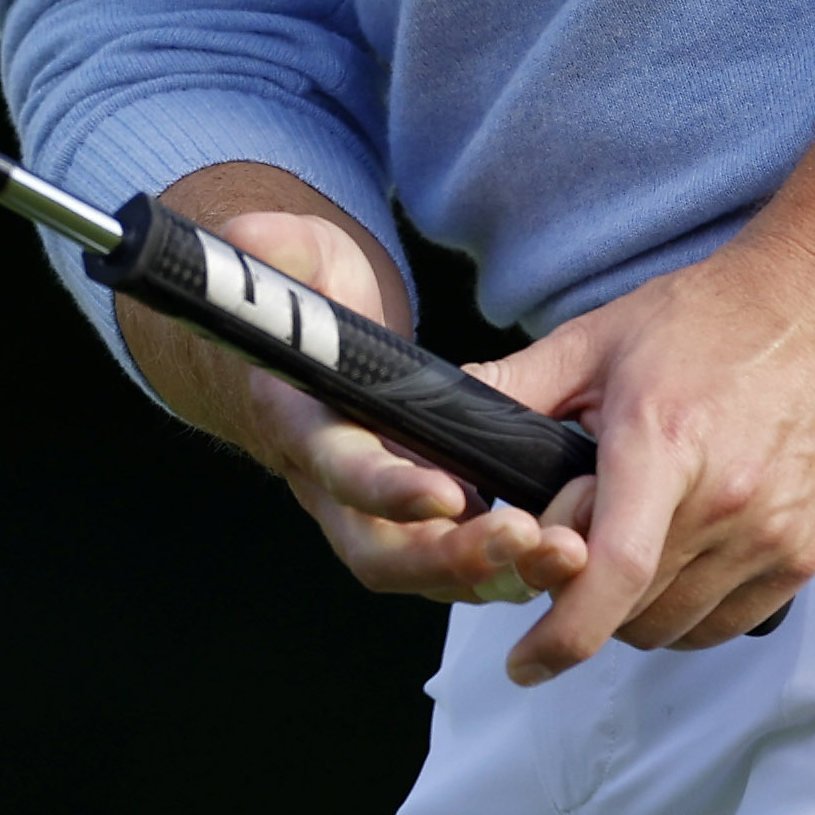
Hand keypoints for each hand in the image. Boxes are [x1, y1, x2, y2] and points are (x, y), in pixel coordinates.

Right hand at [121, 177, 596, 611]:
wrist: (307, 342)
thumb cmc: (306, 297)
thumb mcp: (296, 256)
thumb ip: (277, 247)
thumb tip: (246, 240)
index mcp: (302, 425)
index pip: (337, 469)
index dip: (384, 490)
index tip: (444, 493)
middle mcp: (333, 487)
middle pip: (382, 553)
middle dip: (452, 558)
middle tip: (525, 539)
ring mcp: (375, 514)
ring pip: (427, 573)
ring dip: (496, 574)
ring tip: (566, 553)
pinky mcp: (415, 523)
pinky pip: (458, 565)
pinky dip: (511, 570)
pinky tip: (568, 552)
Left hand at [483, 225, 814, 683]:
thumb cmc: (713, 317)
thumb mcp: (599, 338)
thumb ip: (516, 386)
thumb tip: (439, 409)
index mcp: (664, 443)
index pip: (611, 573)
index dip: (560, 636)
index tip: (522, 662)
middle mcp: (726, 500)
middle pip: (633, 611)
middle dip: (587, 602)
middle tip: (578, 547)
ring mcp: (774, 534)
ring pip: (678, 627)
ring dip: (635, 613)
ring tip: (629, 547)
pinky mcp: (806, 552)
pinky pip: (728, 622)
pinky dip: (689, 612)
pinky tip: (675, 559)